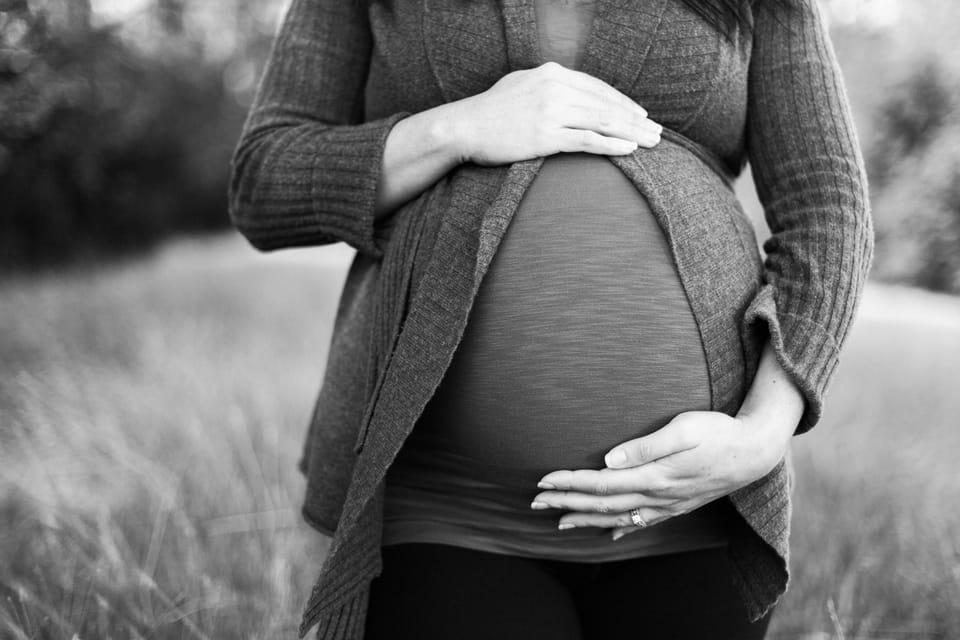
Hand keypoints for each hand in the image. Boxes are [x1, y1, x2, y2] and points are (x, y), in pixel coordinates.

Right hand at [450, 61, 661, 165]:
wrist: (464, 127)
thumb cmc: (490, 111)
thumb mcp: (522, 85)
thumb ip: (548, 86)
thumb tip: (571, 95)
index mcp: (552, 73)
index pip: (598, 87)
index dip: (623, 103)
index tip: (641, 115)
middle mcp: (555, 88)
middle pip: (606, 104)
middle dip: (635, 119)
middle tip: (657, 132)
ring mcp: (551, 111)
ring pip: (602, 121)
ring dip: (632, 133)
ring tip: (651, 143)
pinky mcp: (545, 136)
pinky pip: (587, 140)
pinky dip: (611, 145)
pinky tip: (629, 150)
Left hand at [530, 410, 789, 539]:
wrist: (756, 451)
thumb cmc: (718, 431)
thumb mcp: (684, 429)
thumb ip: (646, 445)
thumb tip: (609, 458)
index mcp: (655, 475)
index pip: (602, 483)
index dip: (570, 482)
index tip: (542, 481)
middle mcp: (658, 495)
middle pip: (603, 503)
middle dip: (567, 502)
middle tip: (535, 502)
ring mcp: (668, 504)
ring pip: (619, 516)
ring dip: (586, 518)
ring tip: (559, 521)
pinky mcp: (678, 504)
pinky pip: (642, 522)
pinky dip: (621, 527)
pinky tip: (609, 533)